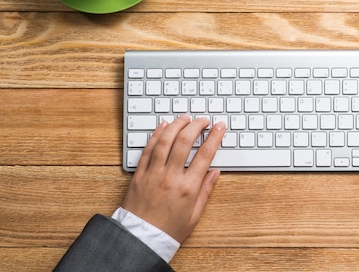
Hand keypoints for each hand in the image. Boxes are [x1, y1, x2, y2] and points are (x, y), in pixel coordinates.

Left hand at [122, 115, 225, 241]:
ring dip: (176, 126)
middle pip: (185, 142)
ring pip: (165, 141)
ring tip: (185, 118)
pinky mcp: (139, 175)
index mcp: (188, 188)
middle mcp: (171, 177)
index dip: (214, 137)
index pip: (205, 154)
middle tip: (203, 120)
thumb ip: (206, 191)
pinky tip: (163, 127)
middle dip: (196, 125)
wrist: (140, 240)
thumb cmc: (168, 231)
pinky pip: (148, 150)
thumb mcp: (194, 215)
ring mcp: (153, 174)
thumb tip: (215, 173)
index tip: (219, 127)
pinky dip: (156, 135)